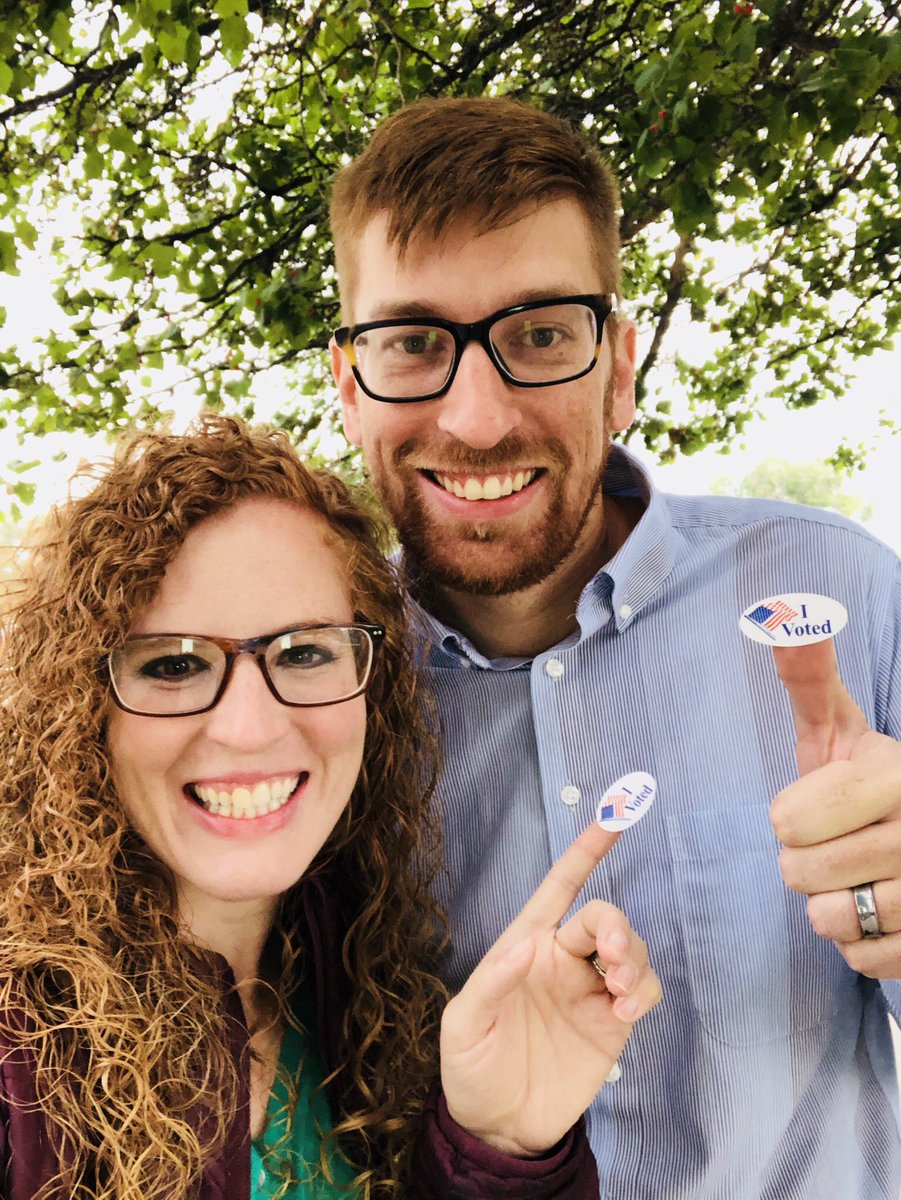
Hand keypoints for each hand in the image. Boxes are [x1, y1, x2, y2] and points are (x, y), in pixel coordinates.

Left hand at [439, 822, 660, 1156]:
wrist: (497, 1128)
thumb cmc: (470, 1067)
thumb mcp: (463, 1025)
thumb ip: (492, 981)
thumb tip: (529, 945)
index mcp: (524, 945)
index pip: (559, 888)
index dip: (584, 852)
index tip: (612, 819)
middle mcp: (561, 959)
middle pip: (603, 918)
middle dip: (616, 926)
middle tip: (612, 957)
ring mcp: (589, 990)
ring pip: (631, 949)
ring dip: (634, 958)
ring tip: (617, 989)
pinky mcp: (611, 1024)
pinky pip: (642, 990)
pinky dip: (643, 990)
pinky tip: (625, 1009)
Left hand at [771, 639, 900, 976]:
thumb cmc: (865, 785)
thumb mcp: (837, 728)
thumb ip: (807, 676)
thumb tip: (780, 614)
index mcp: (895, 777)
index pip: (790, 820)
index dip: (789, 819)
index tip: (816, 808)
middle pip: (802, 872)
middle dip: (803, 862)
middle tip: (835, 844)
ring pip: (831, 920)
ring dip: (828, 905)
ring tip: (855, 877)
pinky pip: (863, 961)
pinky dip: (857, 943)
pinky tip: (877, 912)